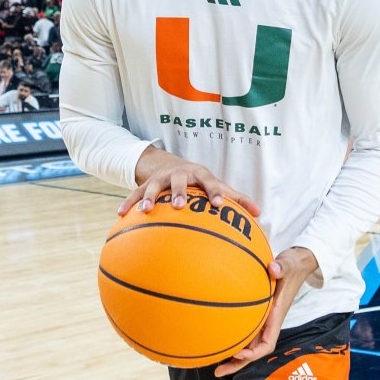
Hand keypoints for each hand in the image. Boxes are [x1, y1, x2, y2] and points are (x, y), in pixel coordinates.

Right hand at [120, 150, 261, 218]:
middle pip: (179, 181)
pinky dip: (128, 204)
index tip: (220, 205)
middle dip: (179, 192)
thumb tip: (259, 213)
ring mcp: (161, 179)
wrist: (170, 164)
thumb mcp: (216, 184)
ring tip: (145, 210)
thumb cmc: (199, 181)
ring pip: (153, 187)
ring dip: (149, 197)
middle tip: (179, 205)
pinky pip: (134, 194)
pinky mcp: (145, 185)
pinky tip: (120, 216)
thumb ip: (236, 198)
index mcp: (200, 175)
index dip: (215, 193)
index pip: (210, 182)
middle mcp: (180, 175)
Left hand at [215, 246, 322, 375]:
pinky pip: (243, 331)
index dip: (254, 353)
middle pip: (253, 350)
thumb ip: (282, 267)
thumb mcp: (288, 264)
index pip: (267, 343)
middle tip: (218, 371)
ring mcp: (262, 320)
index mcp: (275, 316)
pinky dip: (232, 339)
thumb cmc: (292, 266)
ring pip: (247, 344)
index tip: (240, 354)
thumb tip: (274, 268)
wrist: (296, 263)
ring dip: (233, 356)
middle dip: (238, 362)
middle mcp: (268, 322)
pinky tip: (218, 341)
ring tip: (215, 366)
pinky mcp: (256, 314)